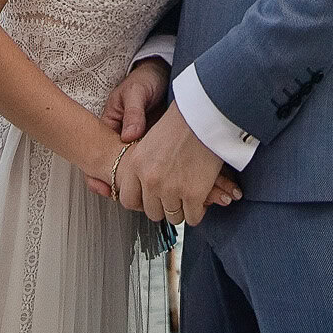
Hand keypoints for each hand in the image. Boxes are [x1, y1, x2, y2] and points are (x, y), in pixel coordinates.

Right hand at [84, 59, 170, 196]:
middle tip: (122, 194)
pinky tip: (155, 184)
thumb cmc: (146, 80)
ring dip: (133, 183)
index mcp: (110, 125)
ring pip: (130, 172)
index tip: (103, 186)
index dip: (96, 173)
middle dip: (115, 184)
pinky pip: (147, 168)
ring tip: (141, 192)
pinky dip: (149, 178)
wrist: (165, 75)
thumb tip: (129, 135)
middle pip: (111, 167)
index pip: (97, 153)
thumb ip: (134, 112)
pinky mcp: (153, 149)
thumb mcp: (136, 91)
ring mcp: (137, 145)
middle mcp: (120, 138)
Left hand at [113, 102, 239, 227]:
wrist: (204, 114)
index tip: (151, 198)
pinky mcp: (194, 195)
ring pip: (173, 217)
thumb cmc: (181, 122)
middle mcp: (150, 180)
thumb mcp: (150, 141)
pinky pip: (192, 218)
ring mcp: (172, 189)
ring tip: (188, 193)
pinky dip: (198, 211)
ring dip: (182, 208)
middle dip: (164, 205)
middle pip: (152, 212)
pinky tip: (200, 197)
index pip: (128, 200)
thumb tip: (143, 187)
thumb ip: (142, 166)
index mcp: (136, 164)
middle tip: (174, 194)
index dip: (141, 201)